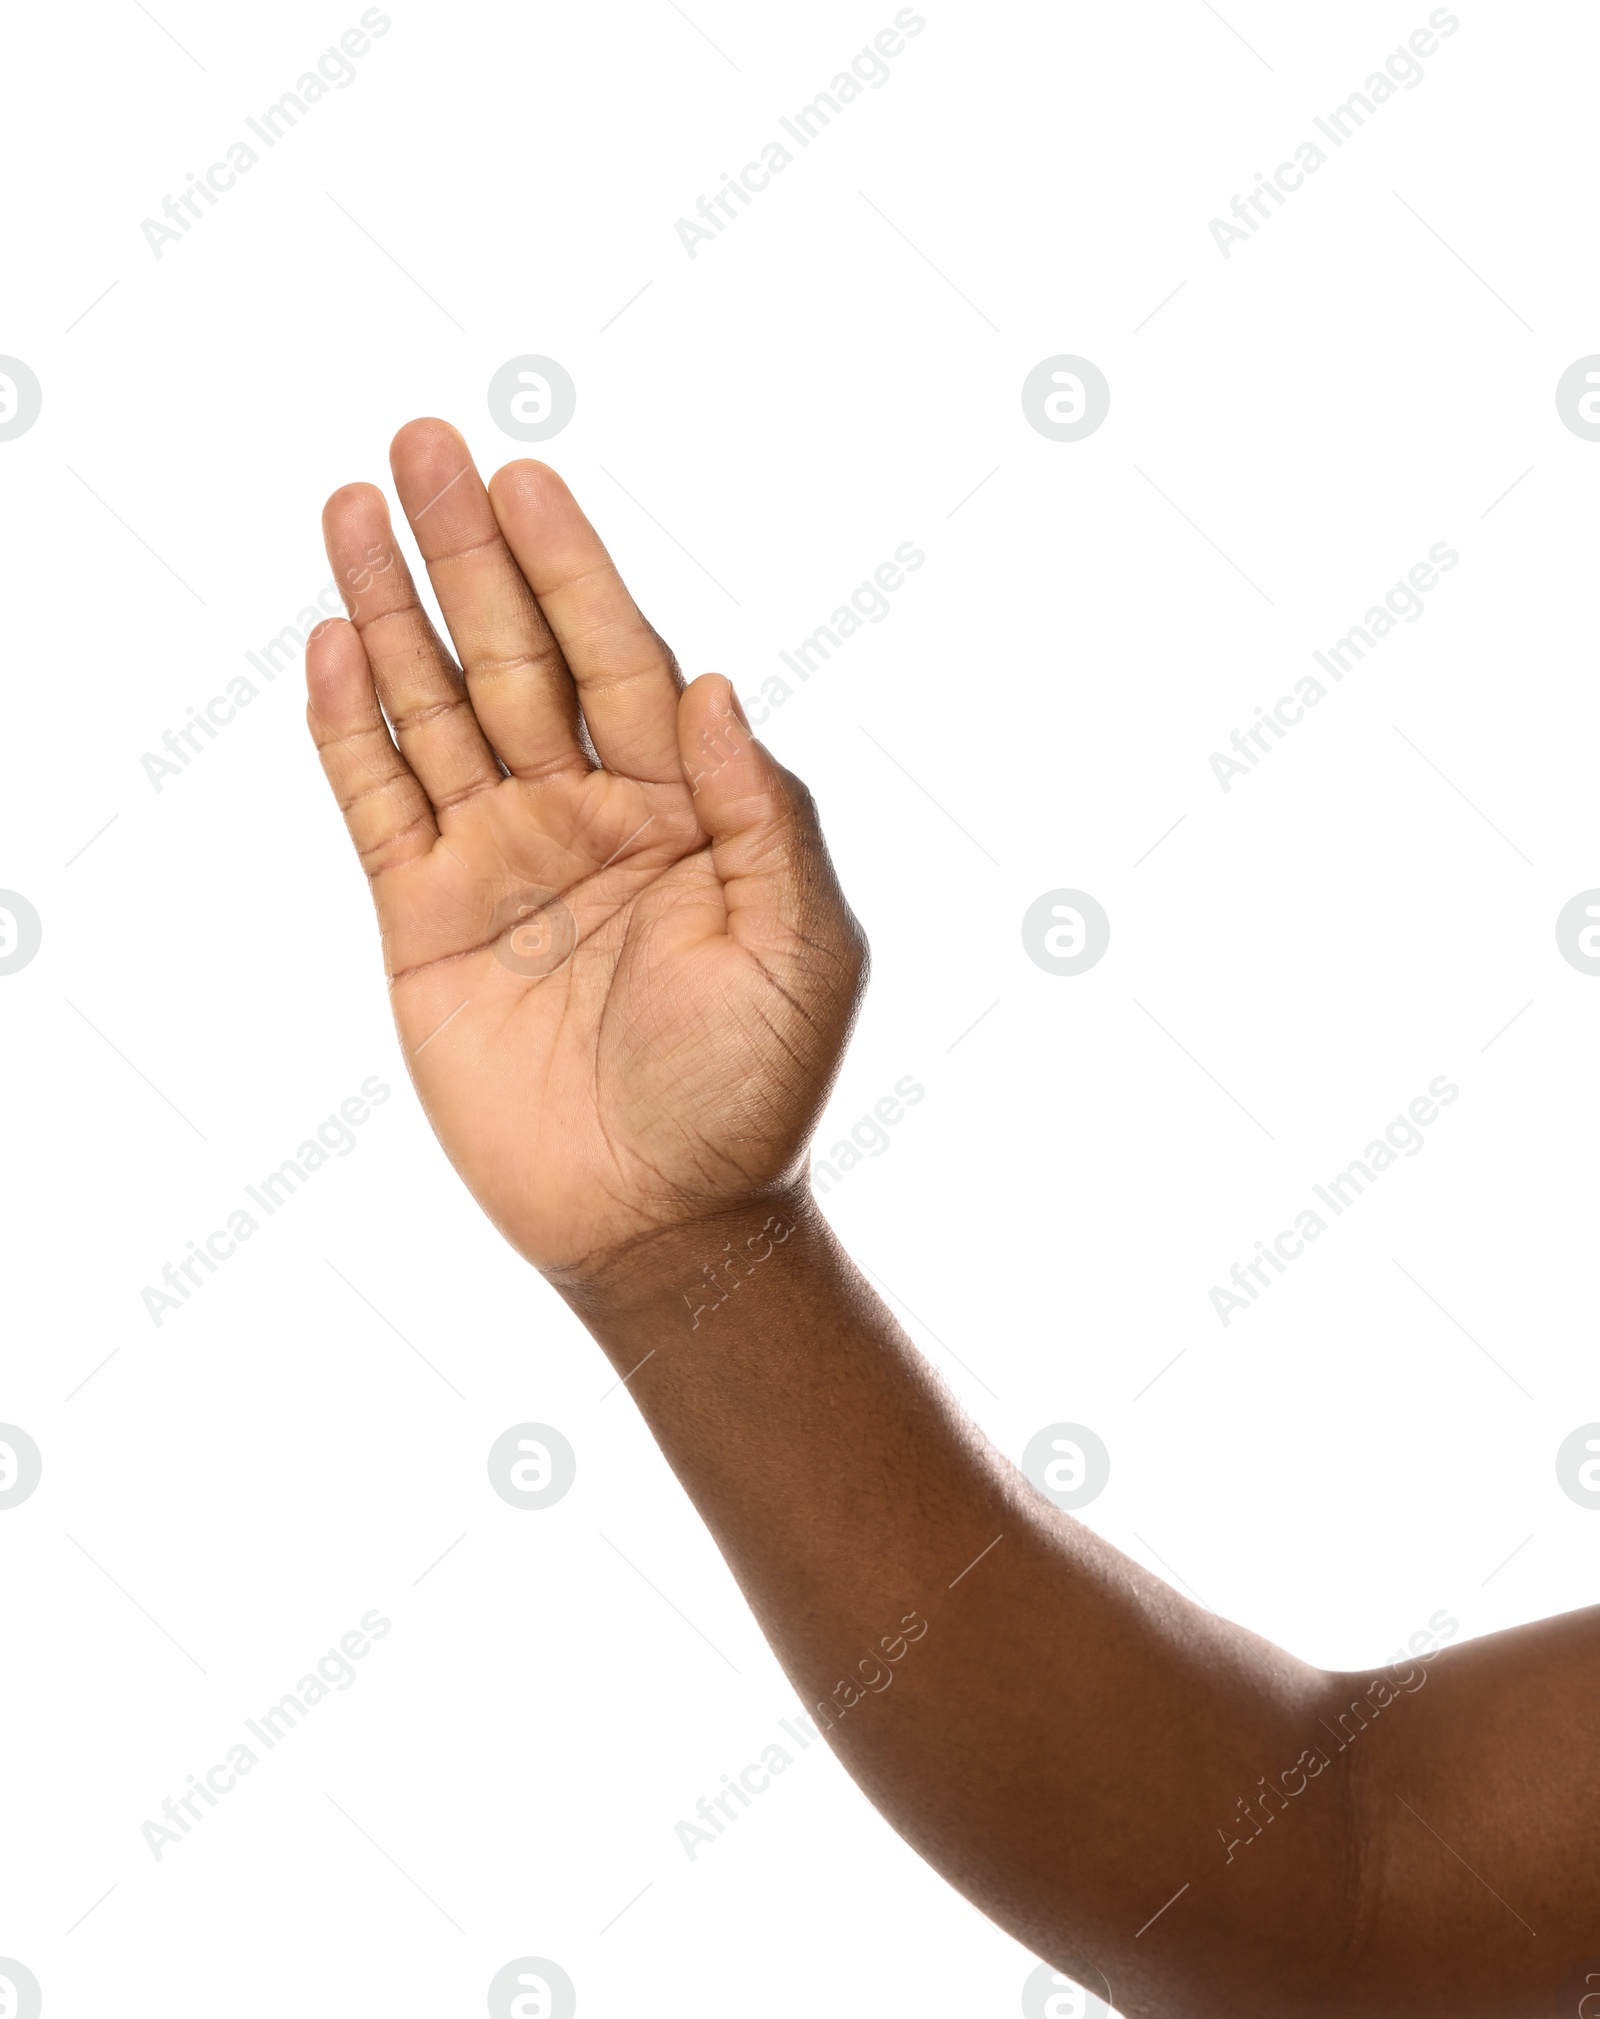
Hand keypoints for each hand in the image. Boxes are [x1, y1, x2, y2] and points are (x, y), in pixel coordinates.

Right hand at [305, 420, 865, 1281]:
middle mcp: (588, 815)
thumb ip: (766, 814)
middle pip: (518, 658)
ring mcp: (502, 861)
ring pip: (438, 710)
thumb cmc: (756, 1092)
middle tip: (421, 445)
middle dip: (469, 556)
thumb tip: (713, 686)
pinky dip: (352, 731)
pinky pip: (380, 805)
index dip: (574, 571)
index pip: (620, 660)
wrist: (665, 1222)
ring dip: (393, 613)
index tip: (526, 483)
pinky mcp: (426, 920)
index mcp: (686, 808)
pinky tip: (331, 648)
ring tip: (350, 507)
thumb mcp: (803, 947)